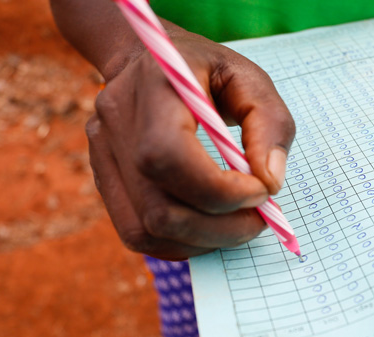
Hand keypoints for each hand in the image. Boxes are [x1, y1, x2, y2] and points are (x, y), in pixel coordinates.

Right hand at [86, 31, 294, 259]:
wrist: (144, 58)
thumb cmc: (204, 70)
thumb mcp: (250, 79)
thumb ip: (270, 124)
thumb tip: (270, 182)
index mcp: (153, 88)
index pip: (169, 156)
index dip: (219, 190)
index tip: (261, 191)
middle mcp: (117, 125)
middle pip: (158, 208)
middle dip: (221, 228)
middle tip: (260, 219)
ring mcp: (103, 156)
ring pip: (146, 231)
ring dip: (203, 241)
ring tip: (238, 224)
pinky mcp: (103, 180)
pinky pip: (136, 233)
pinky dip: (180, 242)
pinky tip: (209, 227)